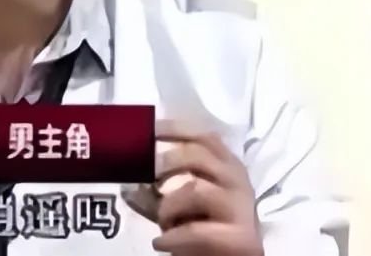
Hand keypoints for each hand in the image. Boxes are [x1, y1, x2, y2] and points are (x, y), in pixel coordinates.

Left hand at [123, 121, 262, 255]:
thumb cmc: (207, 226)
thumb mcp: (183, 203)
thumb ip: (160, 188)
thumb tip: (129, 180)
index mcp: (228, 164)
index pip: (203, 136)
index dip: (175, 129)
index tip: (149, 130)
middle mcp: (237, 180)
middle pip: (198, 155)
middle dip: (166, 161)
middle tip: (147, 173)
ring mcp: (241, 208)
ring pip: (196, 190)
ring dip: (169, 206)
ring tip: (162, 222)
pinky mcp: (241, 238)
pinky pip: (196, 231)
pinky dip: (172, 237)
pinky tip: (161, 242)